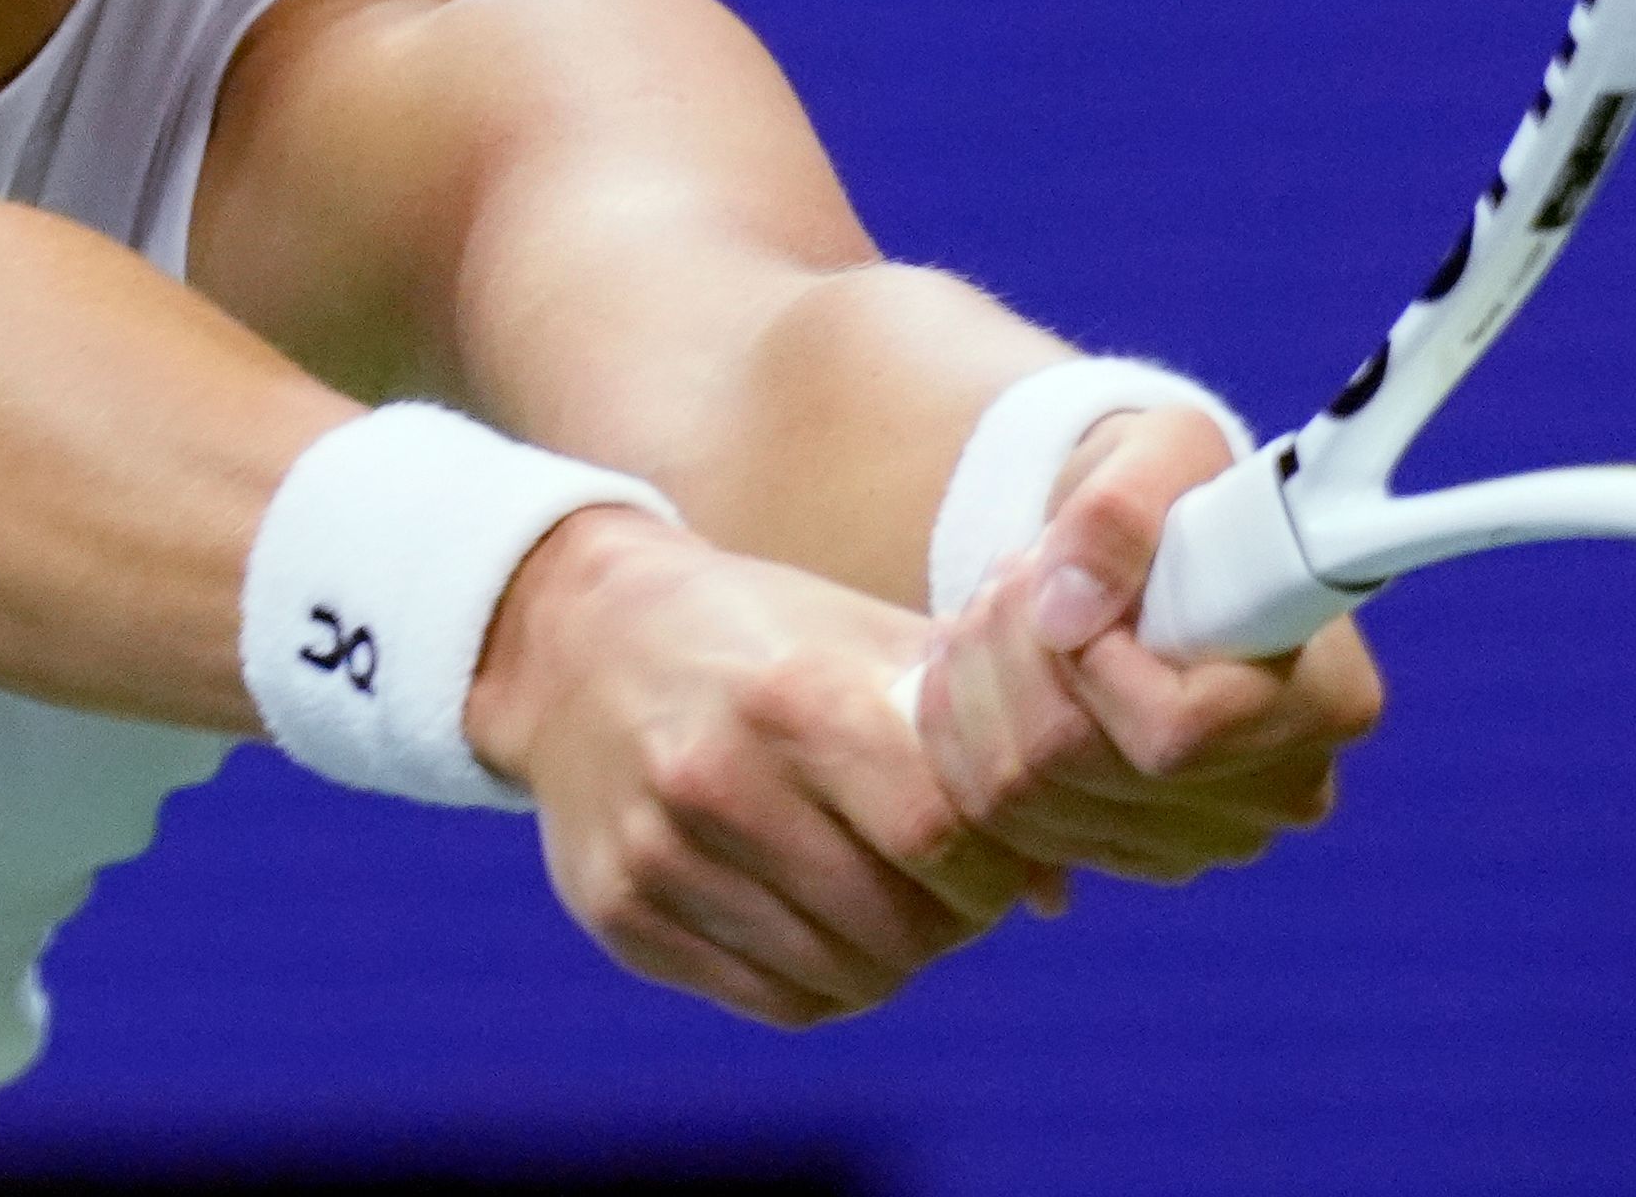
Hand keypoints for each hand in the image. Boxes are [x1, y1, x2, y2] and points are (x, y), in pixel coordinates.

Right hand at [465, 507, 1054, 1027]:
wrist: (578, 639)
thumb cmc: (759, 637)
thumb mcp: (867, 642)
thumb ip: (976, 738)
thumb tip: (1057, 891)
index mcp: (792, 696)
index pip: (939, 835)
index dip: (991, 863)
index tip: (995, 851)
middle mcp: (715, 777)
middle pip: (897, 924)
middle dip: (951, 921)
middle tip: (951, 889)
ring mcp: (657, 853)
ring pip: (840, 977)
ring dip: (891, 955)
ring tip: (887, 897)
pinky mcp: (618, 912)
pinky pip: (770, 997)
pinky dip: (822, 977)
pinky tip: (820, 918)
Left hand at [914, 406, 1384, 896]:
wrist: (1149, 551)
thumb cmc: (1177, 493)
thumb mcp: (1163, 450)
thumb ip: (1121, 509)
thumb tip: (1067, 608)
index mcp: (1327, 699)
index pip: (1180, 732)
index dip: (1094, 663)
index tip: (1064, 586)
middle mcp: (1281, 792)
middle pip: (1084, 769)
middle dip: (1012, 658)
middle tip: (1004, 578)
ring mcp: (1202, 838)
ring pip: (1025, 804)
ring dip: (973, 692)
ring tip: (985, 612)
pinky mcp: (1127, 854)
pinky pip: (997, 827)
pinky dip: (959, 742)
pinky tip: (969, 671)